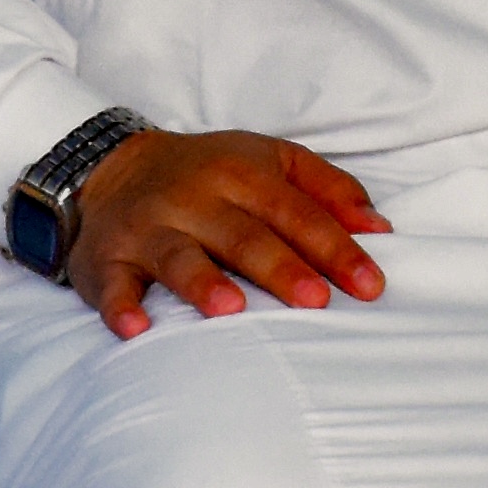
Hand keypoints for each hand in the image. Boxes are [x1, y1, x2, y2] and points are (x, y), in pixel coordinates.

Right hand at [63, 127, 386, 337]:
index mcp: (242, 173)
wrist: (112, 166)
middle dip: (280, 268)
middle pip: (243, 236)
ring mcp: (149, 230)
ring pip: (178, 256)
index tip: (369, 285)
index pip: (295, 212)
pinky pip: (112, 284)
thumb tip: (380, 228)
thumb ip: (329, 190)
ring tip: (230, 309)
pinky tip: (136, 327)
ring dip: (203, 282)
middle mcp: (195, 199)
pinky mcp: (106, 260)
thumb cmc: (211, 172)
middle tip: (315, 302)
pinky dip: (121, 304)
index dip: (334, 247)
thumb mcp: (272, 160)